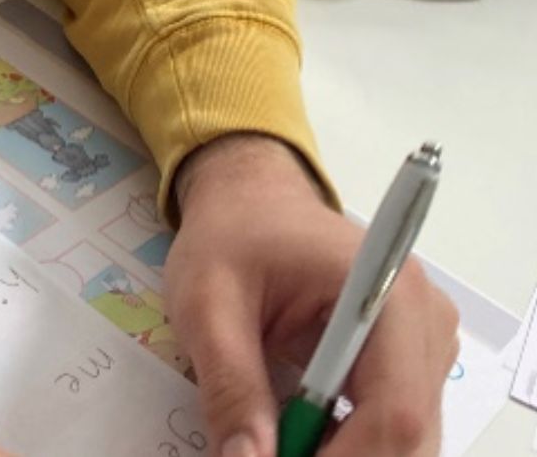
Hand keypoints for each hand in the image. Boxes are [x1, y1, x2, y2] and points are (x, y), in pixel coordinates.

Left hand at [166, 134, 458, 456]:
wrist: (247, 200)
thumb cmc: (230, 235)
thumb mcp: (207, 305)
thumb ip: (231, 386)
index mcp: (386, 294)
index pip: (394, 411)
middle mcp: (424, 323)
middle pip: (406, 436)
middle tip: (262, 456)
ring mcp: (421, 344)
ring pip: (398, 438)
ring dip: (337, 450)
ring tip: (271, 440)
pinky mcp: (404, 362)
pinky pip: (384, 424)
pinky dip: (340, 442)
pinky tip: (292, 433)